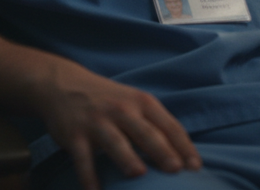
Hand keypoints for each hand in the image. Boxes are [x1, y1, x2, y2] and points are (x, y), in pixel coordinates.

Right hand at [33, 63, 201, 189]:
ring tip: (138, 174)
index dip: (183, 146)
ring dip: (127, 158)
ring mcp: (97, 122)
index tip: (196, 166)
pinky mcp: (74, 135)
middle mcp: (122, 110)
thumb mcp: (134, 102)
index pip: (169, 125)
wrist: (63, 84)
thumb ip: (155, 124)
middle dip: (161, 151)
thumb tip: (182, 155)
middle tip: (175, 169)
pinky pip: (83, 159)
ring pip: (115, 142)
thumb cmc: (109, 99)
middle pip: (146, 133)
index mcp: (142, 102)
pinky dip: (88, 177)